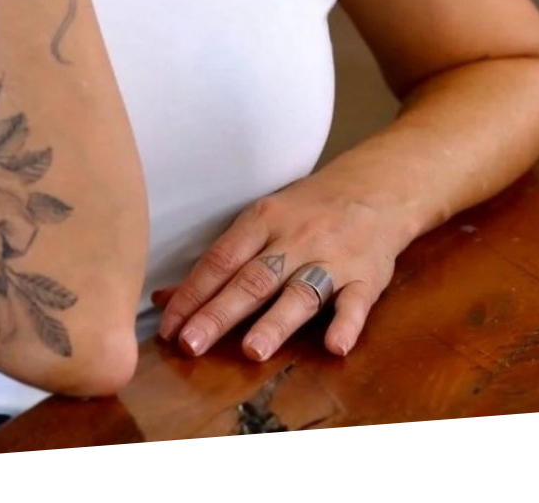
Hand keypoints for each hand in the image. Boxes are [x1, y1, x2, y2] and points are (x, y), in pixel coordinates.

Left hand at [151, 175, 403, 362]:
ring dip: (275, 322)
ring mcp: (331, 259)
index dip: (192, 293)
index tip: (167, 327)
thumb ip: (219, 262)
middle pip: (252, 279)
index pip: (220, 260)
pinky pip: (356, 302)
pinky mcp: (366, 277)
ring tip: (252, 352)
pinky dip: (346, 324)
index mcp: (262, 220)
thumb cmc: (306, 210)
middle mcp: (293, 239)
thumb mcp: (261, 221)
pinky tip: (334, 346)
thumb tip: (164, 297)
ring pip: (300, 293)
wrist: (374, 187)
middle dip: (219, 313)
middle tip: (190, 344)